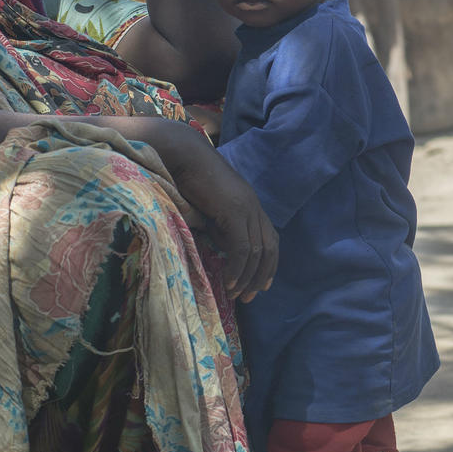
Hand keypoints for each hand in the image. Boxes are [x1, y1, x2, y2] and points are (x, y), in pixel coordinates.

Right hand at [159, 129, 277, 303]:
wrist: (182, 155)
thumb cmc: (189, 178)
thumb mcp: (209, 209)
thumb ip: (220, 227)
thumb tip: (224, 249)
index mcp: (250, 204)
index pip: (270, 238)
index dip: (269, 263)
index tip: (261, 285)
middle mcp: (253, 206)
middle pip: (269, 247)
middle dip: (261, 275)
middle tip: (250, 296)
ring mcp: (246, 207)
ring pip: (256, 251)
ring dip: (247, 277)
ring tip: (236, 294)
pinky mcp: (234, 210)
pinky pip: (242, 247)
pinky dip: (237, 267)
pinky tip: (229, 282)